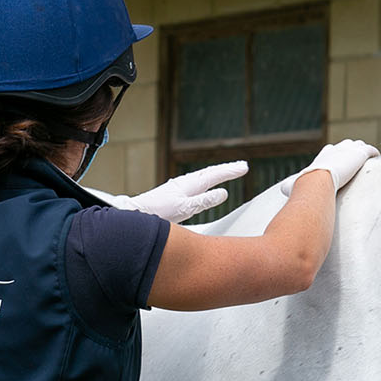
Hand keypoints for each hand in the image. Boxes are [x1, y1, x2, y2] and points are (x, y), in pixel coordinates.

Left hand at [109, 161, 248, 222]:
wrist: (136, 214)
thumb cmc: (158, 212)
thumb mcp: (185, 209)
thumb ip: (205, 201)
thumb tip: (224, 193)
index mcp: (189, 184)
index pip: (215, 175)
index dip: (230, 171)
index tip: (244, 167)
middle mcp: (185, 182)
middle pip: (210, 173)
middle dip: (227, 170)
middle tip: (242, 167)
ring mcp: (179, 187)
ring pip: (203, 177)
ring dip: (217, 174)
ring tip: (229, 172)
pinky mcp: (175, 193)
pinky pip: (197, 183)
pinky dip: (207, 181)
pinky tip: (205, 185)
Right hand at [280, 140, 379, 194]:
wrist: (317, 180)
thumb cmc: (305, 184)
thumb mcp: (294, 184)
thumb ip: (289, 186)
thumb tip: (281, 189)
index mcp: (323, 155)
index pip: (331, 150)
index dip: (336, 155)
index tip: (339, 162)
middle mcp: (335, 149)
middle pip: (346, 144)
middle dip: (351, 151)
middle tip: (356, 160)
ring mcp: (348, 150)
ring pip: (359, 146)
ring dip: (363, 151)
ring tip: (368, 159)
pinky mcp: (359, 153)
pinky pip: (370, 150)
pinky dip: (373, 153)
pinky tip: (376, 158)